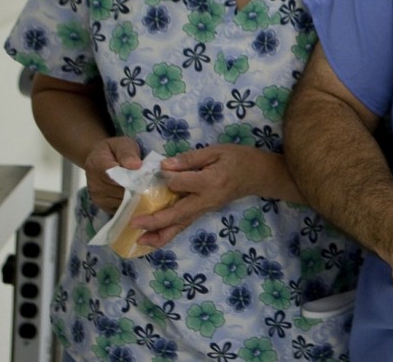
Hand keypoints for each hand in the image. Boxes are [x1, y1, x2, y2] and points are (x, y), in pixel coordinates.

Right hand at [81, 136, 141, 212]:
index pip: (116, 176)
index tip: (147, 177)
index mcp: (97, 164)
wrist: (101, 159)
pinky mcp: (103, 206)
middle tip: (151, 184)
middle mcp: (94, 184)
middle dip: (138, 189)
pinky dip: (131, 205)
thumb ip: (128, 153)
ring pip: (122, 202)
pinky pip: (121, 209)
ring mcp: (97, 197)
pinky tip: (138, 197)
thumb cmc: (115, 150)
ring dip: (135, 198)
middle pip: (121, 191)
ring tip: (146, 190)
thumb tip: (136, 166)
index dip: (133, 178)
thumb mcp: (122, 144)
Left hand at [128, 145, 278, 247]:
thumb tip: (165, 167)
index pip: (180, 183)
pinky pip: (184, 225)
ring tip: (140, 241)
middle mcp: (206, 200)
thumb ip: (190, 159)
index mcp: (209, 182)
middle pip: (178, 214)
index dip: (166, 176)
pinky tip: (155, 238)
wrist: (259, 175)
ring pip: (180, 225)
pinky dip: (169, 233)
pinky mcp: (204, 212)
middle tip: (134, 223)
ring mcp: (206, 209)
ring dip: (160, 235)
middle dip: (155, 220)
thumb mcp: (216, 151)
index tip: (160, 168)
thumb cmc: (238, 159)